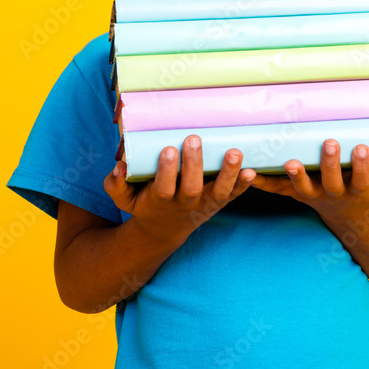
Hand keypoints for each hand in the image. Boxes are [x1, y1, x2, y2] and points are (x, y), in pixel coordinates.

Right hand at [103, 135, 254, 240]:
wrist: (165, 229)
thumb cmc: (144, 204)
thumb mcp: (124, 199)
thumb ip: (115, 185)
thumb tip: (118, 167)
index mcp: (160, 200)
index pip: (163, 187)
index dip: (166, 171)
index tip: (167, 149)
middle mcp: (185, 203)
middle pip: (191, 188)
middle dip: (193, 164)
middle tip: (193, 139)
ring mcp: (205, 203)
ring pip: (219, 192)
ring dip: (228, 174)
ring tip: (234, 153)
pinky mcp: (219, 202)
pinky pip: (234, 195)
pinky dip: (244, 185)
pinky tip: (252, 171)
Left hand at [249, 139, 368, 221]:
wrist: (348, 220)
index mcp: (356, 191)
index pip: (361, 178)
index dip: (361, 165)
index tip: (362, 148)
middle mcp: (333, 194)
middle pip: (330, 181)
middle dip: (330, 163)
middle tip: (330, 142)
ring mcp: (312, 195)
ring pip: (301, 187)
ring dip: (294, 175)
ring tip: (289, 161)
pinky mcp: (294, 193)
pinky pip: (276, 190)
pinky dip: (261, 182)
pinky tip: (246, 172)